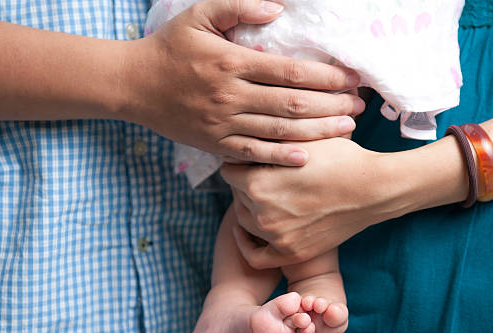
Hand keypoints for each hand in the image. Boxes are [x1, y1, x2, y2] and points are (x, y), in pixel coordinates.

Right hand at [121, 0, 364, 165]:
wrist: (132, 85)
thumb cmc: (169, 48)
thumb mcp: (198, 15)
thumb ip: (238, 6)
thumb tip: (278, 8)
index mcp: (232, 62)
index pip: (292, 71)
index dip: (328, 76)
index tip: (352, 78)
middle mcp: (232, 96)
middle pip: (294, 103)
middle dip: (333, 105)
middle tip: (360, 106)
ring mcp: (224, 124)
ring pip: (280, 131)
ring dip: (318, 131)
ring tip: (347, 128)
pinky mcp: (216, 144)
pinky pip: (254, 153)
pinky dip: (281, 157)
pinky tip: (307, 157)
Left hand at [221, 137, 404, 267]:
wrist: (373, 189)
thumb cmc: (339, 157)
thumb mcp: (299, 138)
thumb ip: (267, 141)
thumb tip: (243, 136)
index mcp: (257, 183)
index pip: (229, 170)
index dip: (240, 160)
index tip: (253, 158)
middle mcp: (261, 213)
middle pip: (236, 195)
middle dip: (246, 182)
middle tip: (265, 174)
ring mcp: (275, 237)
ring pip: (244, 220)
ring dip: (249, 207)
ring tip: (266, 194)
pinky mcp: (290, 253)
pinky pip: (254, 255)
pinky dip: (246, 243)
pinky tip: (247, 231)